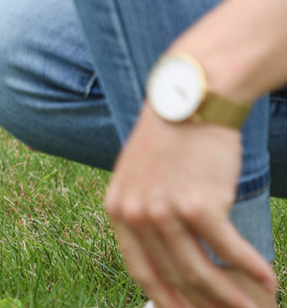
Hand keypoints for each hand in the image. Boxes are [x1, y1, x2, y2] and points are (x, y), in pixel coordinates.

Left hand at [105, 105, 277, 307]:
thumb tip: (166, 258)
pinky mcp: (200, 204)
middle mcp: (136, 213)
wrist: (192, 100)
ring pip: (201, 271)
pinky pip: (229, 249)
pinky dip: (251, 268)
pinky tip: (268, 279)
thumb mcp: (141, 176)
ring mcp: (166, 210)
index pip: (140, 270)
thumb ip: (145, 214)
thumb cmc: (172, 139)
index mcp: (118, 208)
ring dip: (231, 297)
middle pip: (174, 276)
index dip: (165, 299)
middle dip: (204, 303)